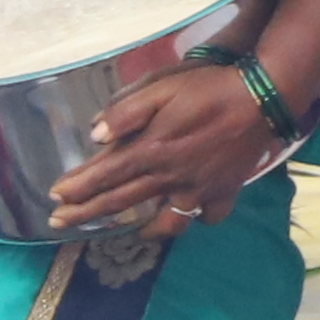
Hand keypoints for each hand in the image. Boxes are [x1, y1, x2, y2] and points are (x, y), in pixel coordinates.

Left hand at [42, 65, 275, 244]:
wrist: (265, 95)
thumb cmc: (209, 87)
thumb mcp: (160, 87)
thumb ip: (124, 112)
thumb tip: (93, 135)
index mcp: (151, 151)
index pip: (104, 176)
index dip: (76, 188)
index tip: (54, 197)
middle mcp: (171, 177)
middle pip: (121, 202)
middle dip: (86, 214)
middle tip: (59, 223)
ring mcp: (199, 189)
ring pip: (167, 222)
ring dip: (143, 229)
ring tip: (129, 232)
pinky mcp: (225, 190)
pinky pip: (207, 215)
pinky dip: (196, 218)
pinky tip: (187, 213)